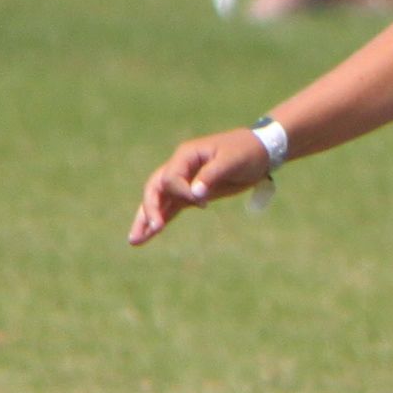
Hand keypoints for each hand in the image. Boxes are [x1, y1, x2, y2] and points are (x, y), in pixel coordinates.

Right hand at [128, 128, 275, 244]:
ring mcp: (183, 183)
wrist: (259, 152)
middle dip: (151, 209)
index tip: (202, 203)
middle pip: (154, 189)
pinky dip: (161, 221)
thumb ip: (212, 175)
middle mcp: (179, 168)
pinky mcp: (191, 196)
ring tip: (133, 241)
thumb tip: (195, 195)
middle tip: (154, 227)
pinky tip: (148, 237)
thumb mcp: (232, 160)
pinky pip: (170, 209)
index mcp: (186, 155)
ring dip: (146, 219)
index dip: (182, 192)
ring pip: (158, 201)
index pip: (171, 177)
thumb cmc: (246, 152)